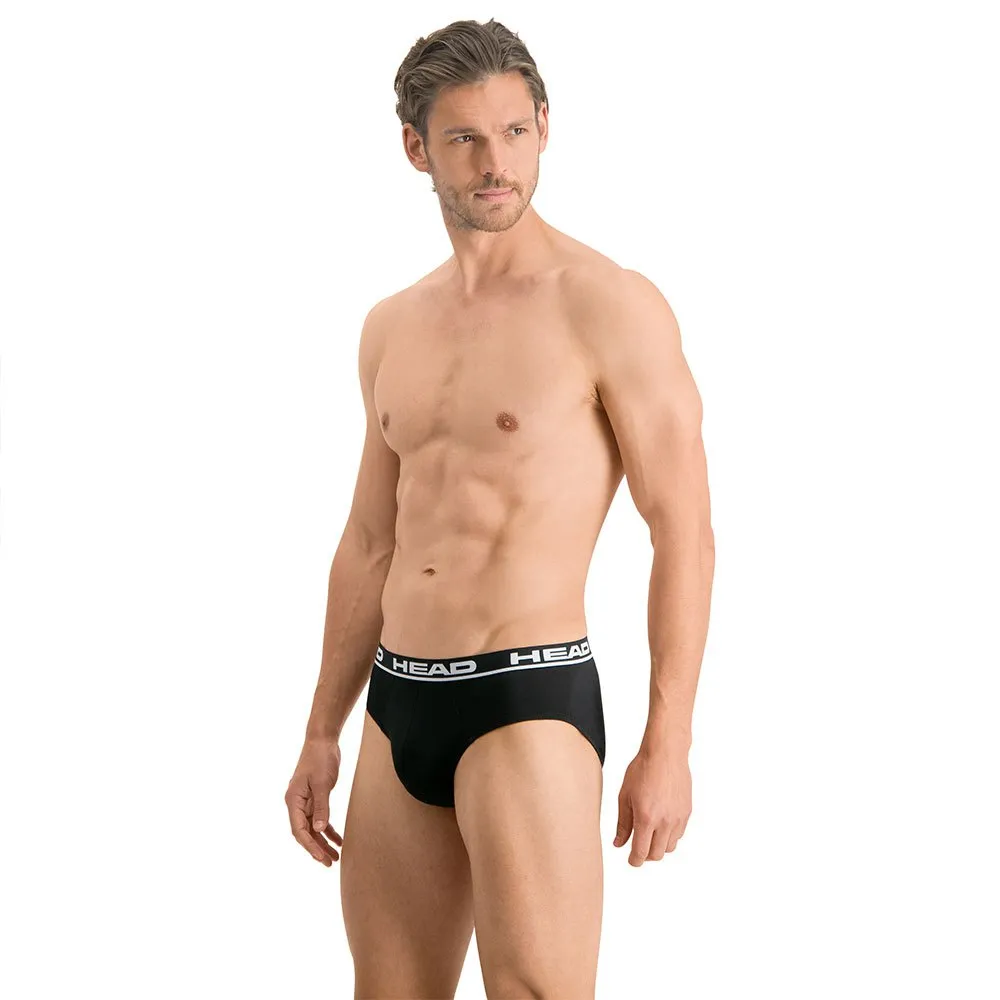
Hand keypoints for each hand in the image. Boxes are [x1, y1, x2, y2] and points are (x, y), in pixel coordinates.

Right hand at [285, 737, 343, 866]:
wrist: (323, 740)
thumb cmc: (320, 758)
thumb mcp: (322, 783)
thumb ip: (321, 806)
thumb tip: (319, 829)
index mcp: (293, 801)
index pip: (299, 830)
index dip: (310, 845)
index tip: (322, 858)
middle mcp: (296, 803)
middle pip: (305, 832)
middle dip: (317, 848)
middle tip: (330, 863)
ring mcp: (305, 801)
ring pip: (313, 827)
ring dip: (323, 841)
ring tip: (336, 856)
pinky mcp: (315, 797)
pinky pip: (320, 818)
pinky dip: (328, 829)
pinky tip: (338, 839)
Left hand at [612, 745, 690, 865]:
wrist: (665, 753)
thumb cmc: (642, 770)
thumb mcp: (625, 795)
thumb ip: (623, 823)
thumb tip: (619, 843)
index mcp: (646, 818)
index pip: (641, 853)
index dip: (634, 861)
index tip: (631, 860)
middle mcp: (665, 822)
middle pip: (656, 855)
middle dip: (645, 855)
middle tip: (638, 847)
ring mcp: (678, 818)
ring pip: (669, 847)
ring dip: (658, 846)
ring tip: (649, 833)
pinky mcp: (687, 812)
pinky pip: (679, 834)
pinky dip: (669, 835)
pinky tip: (661, 823)